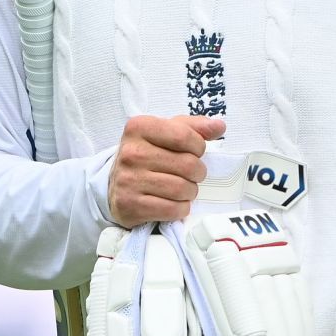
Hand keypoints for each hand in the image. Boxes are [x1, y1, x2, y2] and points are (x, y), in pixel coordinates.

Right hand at [108, 115, 224, 227]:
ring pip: (181, 188)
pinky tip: (174, 203)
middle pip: (187, 164)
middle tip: (192, 175)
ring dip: (190, 192)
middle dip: (198, 172)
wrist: (116, 186)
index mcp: (139, 128)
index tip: (195, 152)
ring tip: (184, 189)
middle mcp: (131, 152)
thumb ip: (194, 127)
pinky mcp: (129, 205)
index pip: (184, 136)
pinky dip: (181, 208)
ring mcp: (128, 180)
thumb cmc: (148, 155)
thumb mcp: (166, 133)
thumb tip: (219, 126)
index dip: (198, 147)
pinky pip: (172, 209)